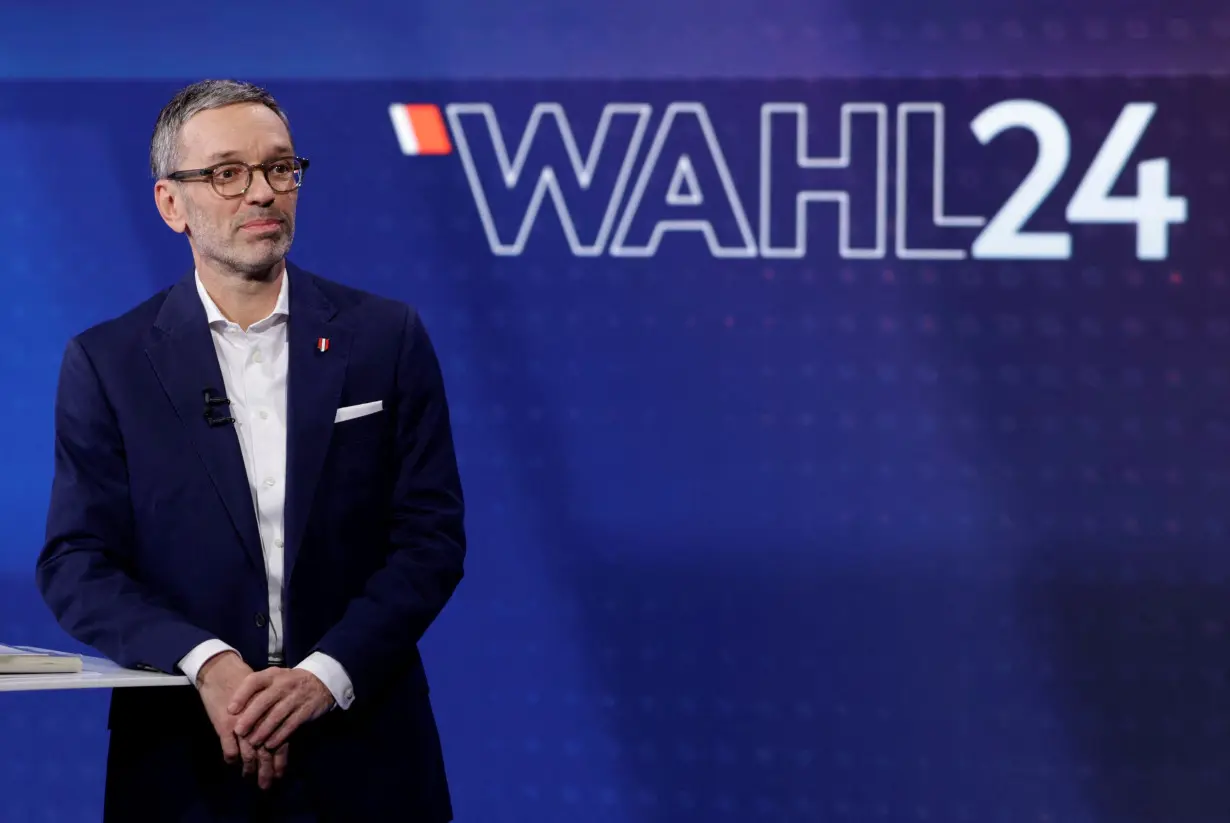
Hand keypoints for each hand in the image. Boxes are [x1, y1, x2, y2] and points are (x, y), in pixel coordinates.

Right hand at [197, 651, 287, 787]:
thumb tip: (275, 738)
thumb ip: (269, 718)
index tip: (280, 776)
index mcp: (271, 715)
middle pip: (265, 752)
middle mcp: (259, 722)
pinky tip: (233, 764)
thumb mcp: (262, 700)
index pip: (280, 743)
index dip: (280, 761)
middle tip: (267, 786)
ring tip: (249, 778)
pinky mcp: (225, 726)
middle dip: (266, 771)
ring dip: (249, 769)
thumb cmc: (244, 684)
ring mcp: (242, 726)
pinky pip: (230, 750)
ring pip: (248, 755)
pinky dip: (232, 759)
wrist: (222, 673)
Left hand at [229, 667, 334, 752]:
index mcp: (273, 675)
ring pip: (277, 715)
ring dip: (264, 730)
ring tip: (253, 742)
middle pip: (265, 701)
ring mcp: (297, 696)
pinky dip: (280, 736)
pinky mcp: (307, 709)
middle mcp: (284, 684)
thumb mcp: (274, 679)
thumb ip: (256, 690)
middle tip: (239, 732)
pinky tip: (270, 744)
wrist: (320, 681)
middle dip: (250, 717)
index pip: (254, 681)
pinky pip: (291, 724)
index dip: (241, 695)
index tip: (230, 710)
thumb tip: (230, 710)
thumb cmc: (288, 683)